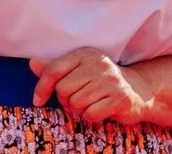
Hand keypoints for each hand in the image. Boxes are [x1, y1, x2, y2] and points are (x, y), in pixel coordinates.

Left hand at [30, 47, 153, 124]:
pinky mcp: (119, 98)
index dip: (42, 88)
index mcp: (86, 54)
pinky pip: (90, 114)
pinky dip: (92, 117)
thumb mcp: (80, 70)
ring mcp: (110, 80)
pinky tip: (101, 109)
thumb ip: (55, 68)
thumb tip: (32, 62)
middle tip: (79, 98)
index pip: (54, 70)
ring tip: (91, 103)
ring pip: (76, 103)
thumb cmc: (102, 81)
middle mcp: (98, 64)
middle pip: (63, 90)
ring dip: (79, 110)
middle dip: (66, 100)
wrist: (139, 89)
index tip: (38, 100)